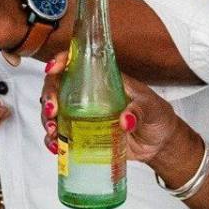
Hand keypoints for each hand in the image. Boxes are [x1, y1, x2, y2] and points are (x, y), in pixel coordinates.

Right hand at [39, 51, 183, 164]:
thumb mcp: (153, 108)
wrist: (160, 144)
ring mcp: (84, 116)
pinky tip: (55, 147)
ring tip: (53, 132)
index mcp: (104, 80)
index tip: (53, 68)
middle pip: (58, 87)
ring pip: (55, 112)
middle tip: (52, 110)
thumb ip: (141, 111)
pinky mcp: (84, 136)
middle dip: (48, 95)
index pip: (78, 63)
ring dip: (47, 120)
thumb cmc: (157, 117)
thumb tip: (125, 120)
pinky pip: (62, 137)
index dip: (62, 61)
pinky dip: (54, 141)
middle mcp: (89, 96)